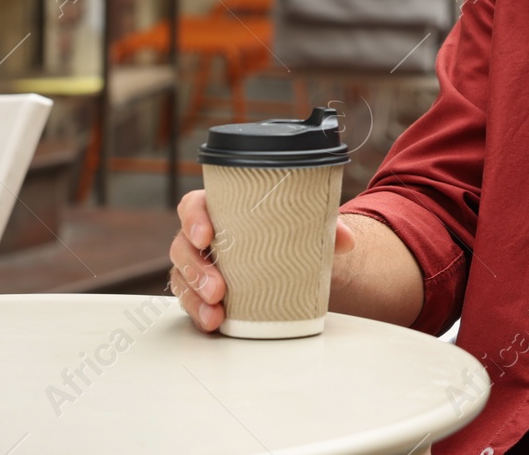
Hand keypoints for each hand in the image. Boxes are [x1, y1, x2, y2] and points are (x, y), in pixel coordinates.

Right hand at [169, 189, 357, 331]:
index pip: (193, 206)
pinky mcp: (202, 289)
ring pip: (182, 276)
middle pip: (182, 246)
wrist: (291, 259)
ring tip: (216, 311)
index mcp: (220, 208)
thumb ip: (326, 227)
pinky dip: (198, 312)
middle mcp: (203, 236)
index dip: (194, 219)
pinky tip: (212, 322)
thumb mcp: (306, 225)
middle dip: (196, 269)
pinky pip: (189, 300)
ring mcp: (200, 263)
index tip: (206, 235)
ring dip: (194, 296)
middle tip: (219, 288)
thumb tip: (346, 240)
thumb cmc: (286, 232)